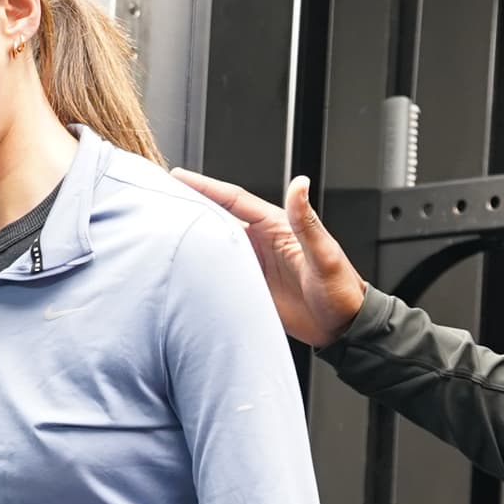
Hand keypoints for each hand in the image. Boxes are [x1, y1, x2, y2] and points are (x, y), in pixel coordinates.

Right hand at [178, 168, 365, 345]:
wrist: (343, 327)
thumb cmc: (341, 290)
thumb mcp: (325, 254)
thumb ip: (307, 220)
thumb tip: (300, 183)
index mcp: (276, 226)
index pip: (233, 199)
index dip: (205, 186)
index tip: (179, 175)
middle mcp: (261, 241)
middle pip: (217, 218)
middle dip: (189, 206)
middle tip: (159, 197)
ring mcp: (253, 264)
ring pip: (214, 245)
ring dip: (191, 237)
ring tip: (161, 230)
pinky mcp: (250, 286)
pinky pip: (219, 274)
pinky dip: (200, 269)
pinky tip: (181, 268)